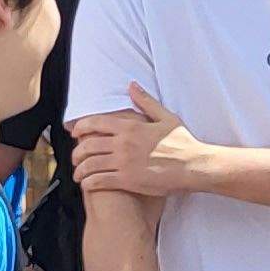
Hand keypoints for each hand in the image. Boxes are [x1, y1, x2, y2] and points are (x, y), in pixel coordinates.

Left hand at [74, 85, 217, 198]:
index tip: (74, 132)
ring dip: (79, 170)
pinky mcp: (128, 180)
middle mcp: (123, 143)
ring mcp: (124, 162)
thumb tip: (132, 85)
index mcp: (130, 127)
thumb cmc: (184, 142)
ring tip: (78, 175)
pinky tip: (88, 185)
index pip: (95, 123)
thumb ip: (146, 102)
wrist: (195, 166)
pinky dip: (89, 183)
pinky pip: (99, 181)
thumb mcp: (166, 117)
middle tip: (75, 158)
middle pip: (87, 145)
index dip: (80, 127)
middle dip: (76, 152)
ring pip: (90, 164)